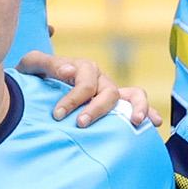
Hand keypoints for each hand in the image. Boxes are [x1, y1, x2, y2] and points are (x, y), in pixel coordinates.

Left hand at [19, 48, 151, 127]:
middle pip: (108, 91)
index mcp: (83, 68)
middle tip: (80, 124)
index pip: (84, 82)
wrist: (37, 88)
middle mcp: (101, 78)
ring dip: (136, 107)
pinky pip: (138, 105)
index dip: (72, 98)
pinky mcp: (118, 104)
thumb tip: (69, 71)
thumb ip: (46, 64)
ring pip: (133, 94)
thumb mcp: (32, 66)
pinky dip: (149, 112)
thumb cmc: (35, 77)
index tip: (57, 115)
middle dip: (96, 109)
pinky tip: (154, 124)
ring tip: (134, 121)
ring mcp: (112, 91)